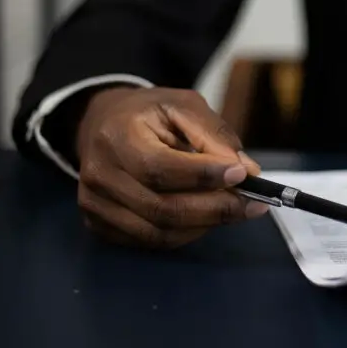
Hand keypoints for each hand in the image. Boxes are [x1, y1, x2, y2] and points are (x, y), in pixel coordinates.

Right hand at [75, 86, 267, 248]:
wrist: (103, 123)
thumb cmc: (148, 113)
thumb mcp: (184, 105)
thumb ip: (215, 135)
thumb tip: (247, 171)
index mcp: (116, 136)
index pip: (160, 167)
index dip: (203, 176)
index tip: (242, 175)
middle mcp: (99, 174)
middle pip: (161, 208)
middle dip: (214, 209)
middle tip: (251, 202)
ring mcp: (95, 204)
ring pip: (158, 232)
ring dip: (204, 225)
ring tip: (232, 208)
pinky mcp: (99, 224)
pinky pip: (150, 242)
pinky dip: (185, 233)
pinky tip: (204, 216)